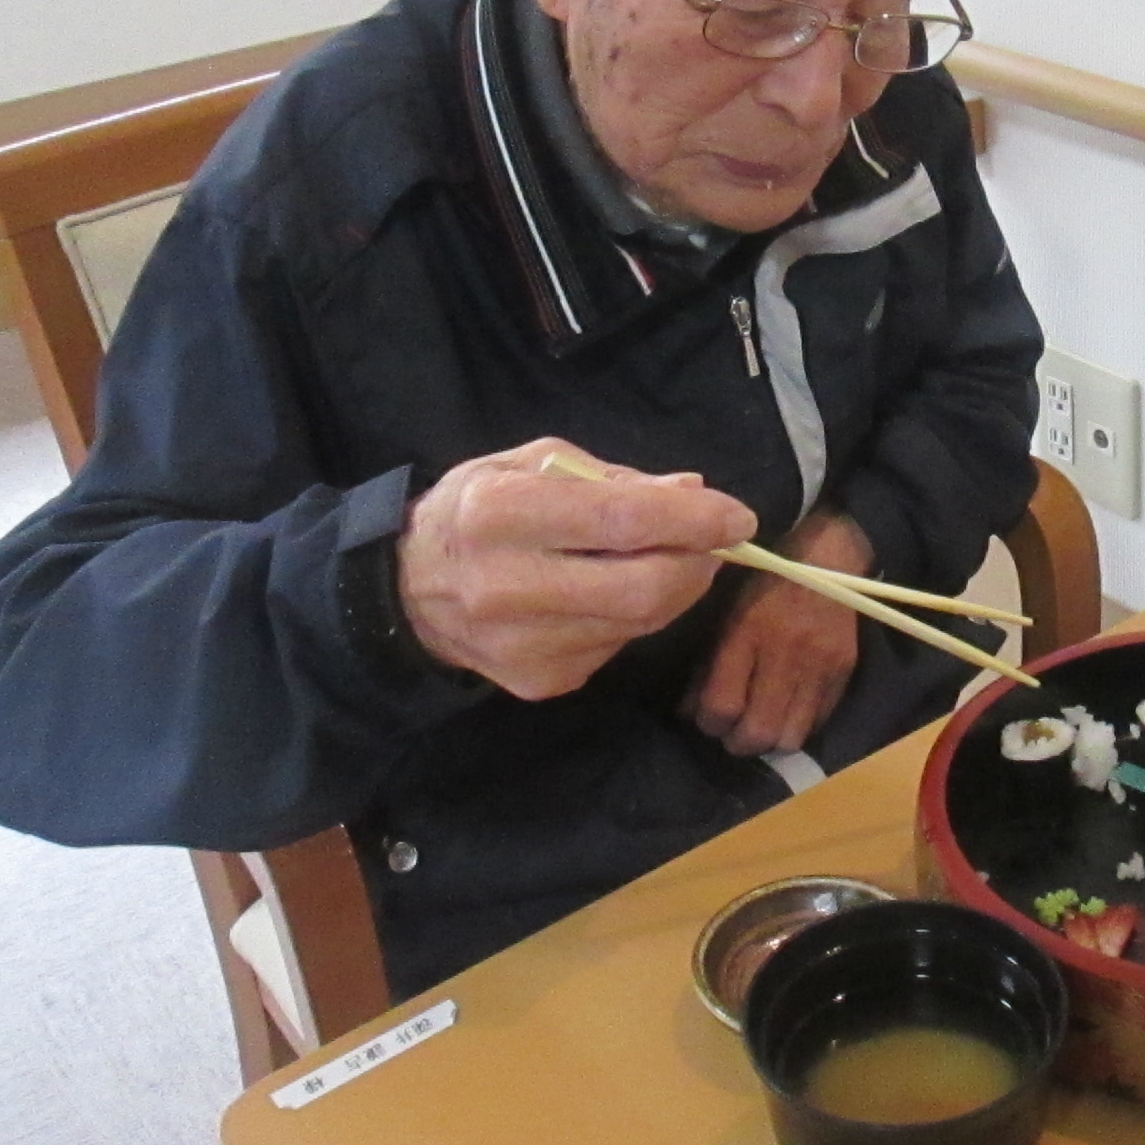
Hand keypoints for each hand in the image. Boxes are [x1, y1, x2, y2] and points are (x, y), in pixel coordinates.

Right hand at [397, 437, 755, 701]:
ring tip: (671, 558)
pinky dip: (635, 615)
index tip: (737, 516)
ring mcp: (524, 644)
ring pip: (640, 622)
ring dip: (675, 589)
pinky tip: (613, 592)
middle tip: (715, 543)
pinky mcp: (539, 681)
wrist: (407, 591)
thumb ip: (614, 479)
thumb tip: (692, 491)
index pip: (621, 522)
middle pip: (643, 588)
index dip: (693, 521)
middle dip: (698, 564)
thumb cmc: (477, 509)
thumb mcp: (531, 464)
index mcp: (500, 512)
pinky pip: (617, 644)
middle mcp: (507, 584)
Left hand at [686, 509, 873, 756]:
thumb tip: (691, 710)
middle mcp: (785, 653)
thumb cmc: (767, 580)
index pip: (722, 705)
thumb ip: (709, 660)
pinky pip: (818, 723)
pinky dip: (798, 728)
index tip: (704, 717)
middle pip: (758, 731)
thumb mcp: (727, 610)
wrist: (831, 558)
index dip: (707, 722)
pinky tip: (786, 713)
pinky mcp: (843, 672)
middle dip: (737, 741)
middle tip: (731, 732)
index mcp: (748, 631)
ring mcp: (819, 666)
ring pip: (791, 737)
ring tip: (761, 726)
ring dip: (770, 741)